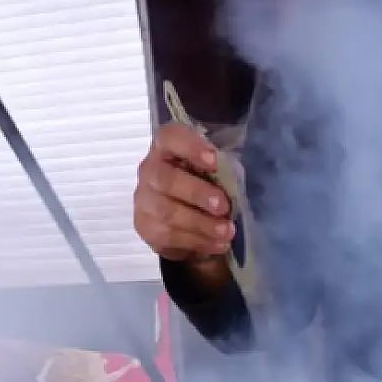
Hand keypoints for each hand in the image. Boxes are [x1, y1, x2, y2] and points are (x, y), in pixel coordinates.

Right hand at [133, 123, 235, 278]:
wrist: (180, 219)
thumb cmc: (201, 185)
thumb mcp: (211, 171)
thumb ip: (219, 170)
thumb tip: (237, 182)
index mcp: (165, 147)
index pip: (170, 137)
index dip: (191, 147)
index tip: (215, 160)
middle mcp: (149, 171)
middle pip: (165, 179)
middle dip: (197, 193)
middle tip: (223, 206)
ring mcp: (144, 201)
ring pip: (168, 212)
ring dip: (201, 224)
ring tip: (227, 232)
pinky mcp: (146, 228)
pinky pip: (170, 236)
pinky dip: (198, 241)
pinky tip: (218, 244)